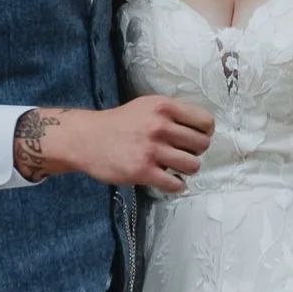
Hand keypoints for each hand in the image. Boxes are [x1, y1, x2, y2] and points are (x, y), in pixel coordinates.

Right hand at [16, 97, 214, 193]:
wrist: (86, 139)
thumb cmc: (120, 123)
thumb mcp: (147, 106)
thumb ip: (173, 113)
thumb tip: (203, 130)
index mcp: (164, 106)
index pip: (205, 122)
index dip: (204, 133)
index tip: (194, 138)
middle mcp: (160, 126)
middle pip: (202, 145)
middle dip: (195, 152)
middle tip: (181, 153)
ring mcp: (151, 150)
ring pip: (192, 166)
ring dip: (186, 169)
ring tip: (174, 167)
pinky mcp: (142, 171)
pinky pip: (175, 184)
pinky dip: (175, 185)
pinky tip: (166, 180)